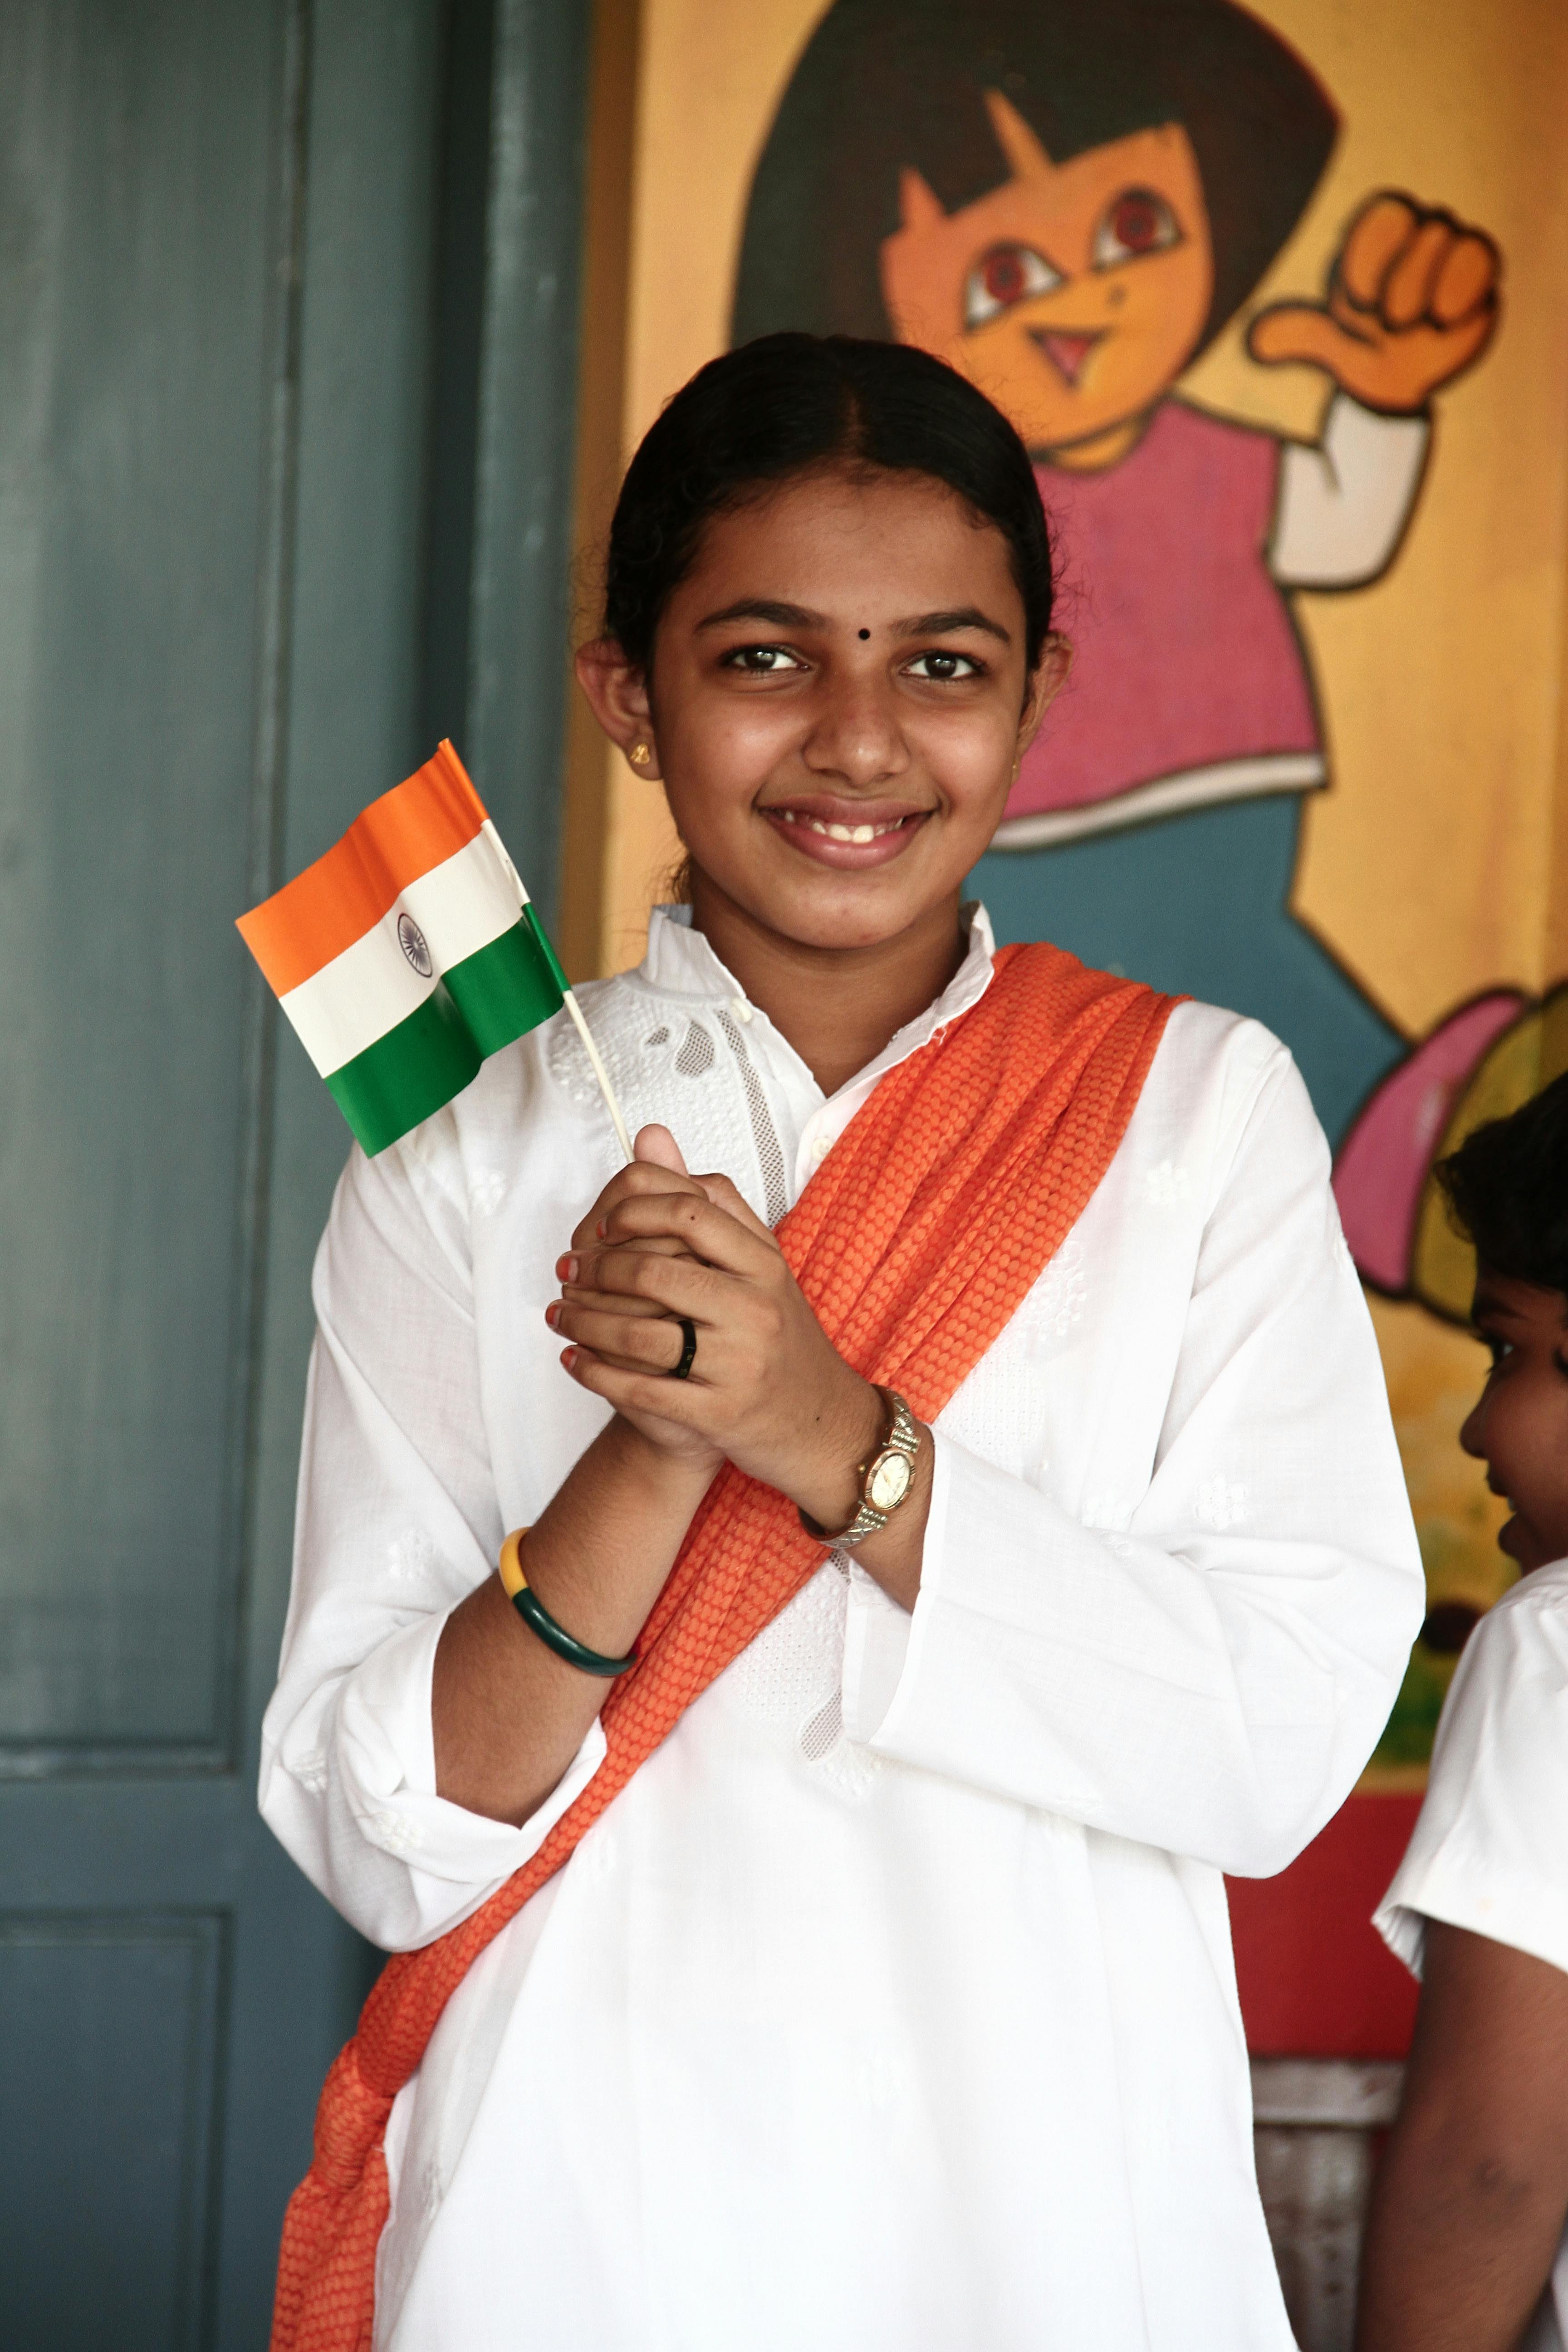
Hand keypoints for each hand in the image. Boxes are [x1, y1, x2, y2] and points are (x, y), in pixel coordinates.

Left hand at [550, 1167, 883, 1529]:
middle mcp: (757, 1307)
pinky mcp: (720, 1414)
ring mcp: (740, 1363)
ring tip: (559, 1314)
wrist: (822, 1423)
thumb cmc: (778, 1334)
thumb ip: (707, 1202)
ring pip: (639, 1334)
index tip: (602, 1225)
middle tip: (567, 1269)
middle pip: (655, 1270)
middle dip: (596, 1269)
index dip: (633, 1210)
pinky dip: (594, 1372)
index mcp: (766, 1262)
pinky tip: (573, 1359)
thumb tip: (650, 1137)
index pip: (690, 1211)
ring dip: (583, 1321)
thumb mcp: (757, 1263)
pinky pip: (639, 1389)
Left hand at [1248, 190, 1499, 412]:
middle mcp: (1419, 238)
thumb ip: (1297, 333)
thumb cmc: (1354, 346)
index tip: (1358, 301)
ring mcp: (1453, 256)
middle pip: (1429, 226)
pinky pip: (1486, 261)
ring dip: (1439, 286)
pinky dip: (1466, 289)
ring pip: (1463, 240)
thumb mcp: (1322, 341)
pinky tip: (1444, 321)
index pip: (1388, 213)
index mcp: (1378, 241)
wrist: (1392, 380)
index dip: (1376, 251)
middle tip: (1390, 323)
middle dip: (1407, 279)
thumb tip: (1257, 344)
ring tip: (1422, 324)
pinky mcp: (1479, 280)